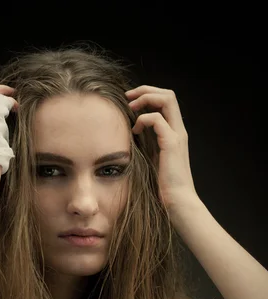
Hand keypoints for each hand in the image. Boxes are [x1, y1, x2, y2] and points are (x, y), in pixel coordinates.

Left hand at [125, 85, 198, 212]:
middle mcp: (178, 131)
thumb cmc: (163, 187)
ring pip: (166, 99)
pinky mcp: (171, 144)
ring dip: (145, 99)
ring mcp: (176, 136)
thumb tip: (129, 135)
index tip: (130, 101)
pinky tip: (134, 131)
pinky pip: (157, 119)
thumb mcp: (152, 160)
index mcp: (174, 133)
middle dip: (145, 90)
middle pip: (168, 94)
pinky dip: (143, 119)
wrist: (177, 202)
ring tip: (130, 108)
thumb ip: (146, 145)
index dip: (148, 95)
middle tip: (127, 97)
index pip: (166, 101)